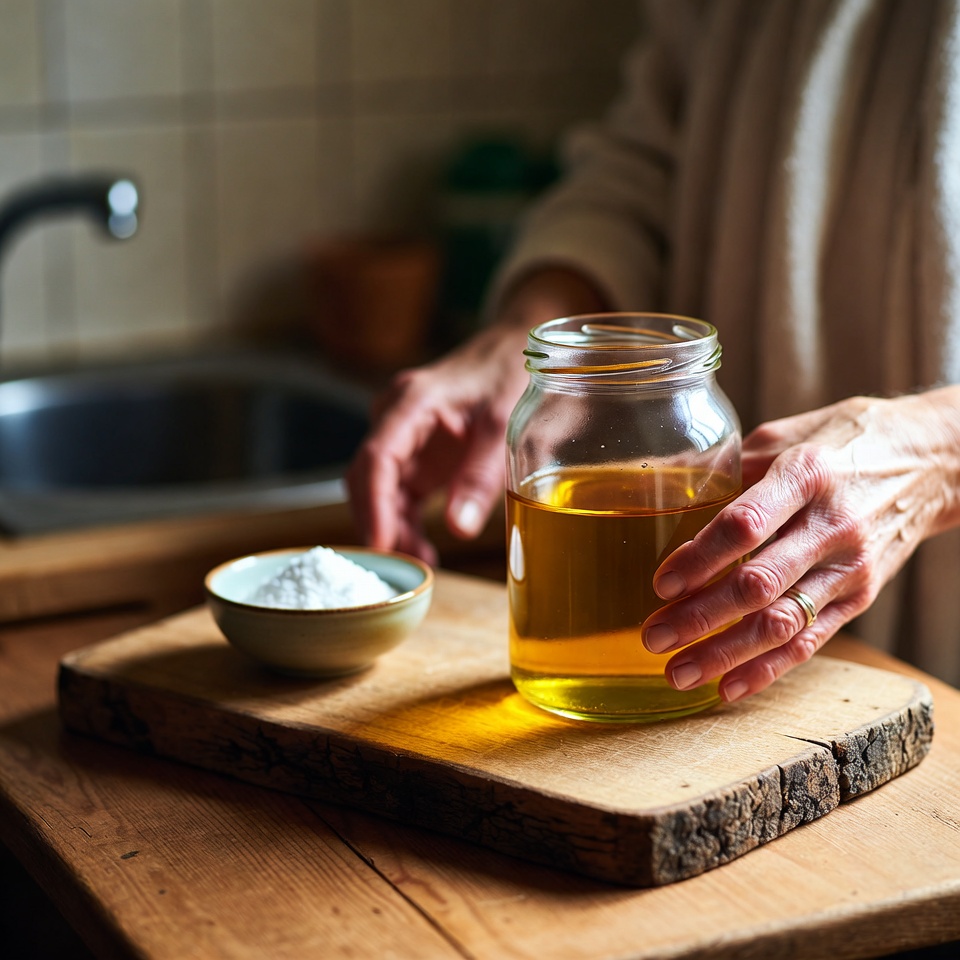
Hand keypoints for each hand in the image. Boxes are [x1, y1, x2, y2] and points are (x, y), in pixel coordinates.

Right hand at [346, 267, 607, 563]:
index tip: (380, 544)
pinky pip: (396, 494)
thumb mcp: (505, 426)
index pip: (377, 458)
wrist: (512, 349)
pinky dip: (404, 523)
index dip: (373, 505)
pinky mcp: (412, 454)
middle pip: (367, 479)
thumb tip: (458, 529)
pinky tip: (423, 549)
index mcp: (412, 402)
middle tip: (407, 567)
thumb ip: (482, 476)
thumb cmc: (510, 376)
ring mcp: (400, 436)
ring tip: (423, 563)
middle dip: (381, 525)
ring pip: (378, 491)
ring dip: (393, 529)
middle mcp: (395, 417)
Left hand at [640, 389, 959, 701]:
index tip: (661, 584)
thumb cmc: (838, 443)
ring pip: (781, 623)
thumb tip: (656, 483)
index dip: (699, 558)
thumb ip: (725, 466)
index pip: (744, 524)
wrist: (929, 463)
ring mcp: (850, 568)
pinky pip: (810, 642)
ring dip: (725, 655)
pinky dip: (767, 670)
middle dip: (700, 617)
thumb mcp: (782, 437)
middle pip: (758, 584)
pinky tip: (726, 688)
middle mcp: (830, 526)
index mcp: (804, 476)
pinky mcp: (860, 598)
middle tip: (653, 637)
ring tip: (678, 673)